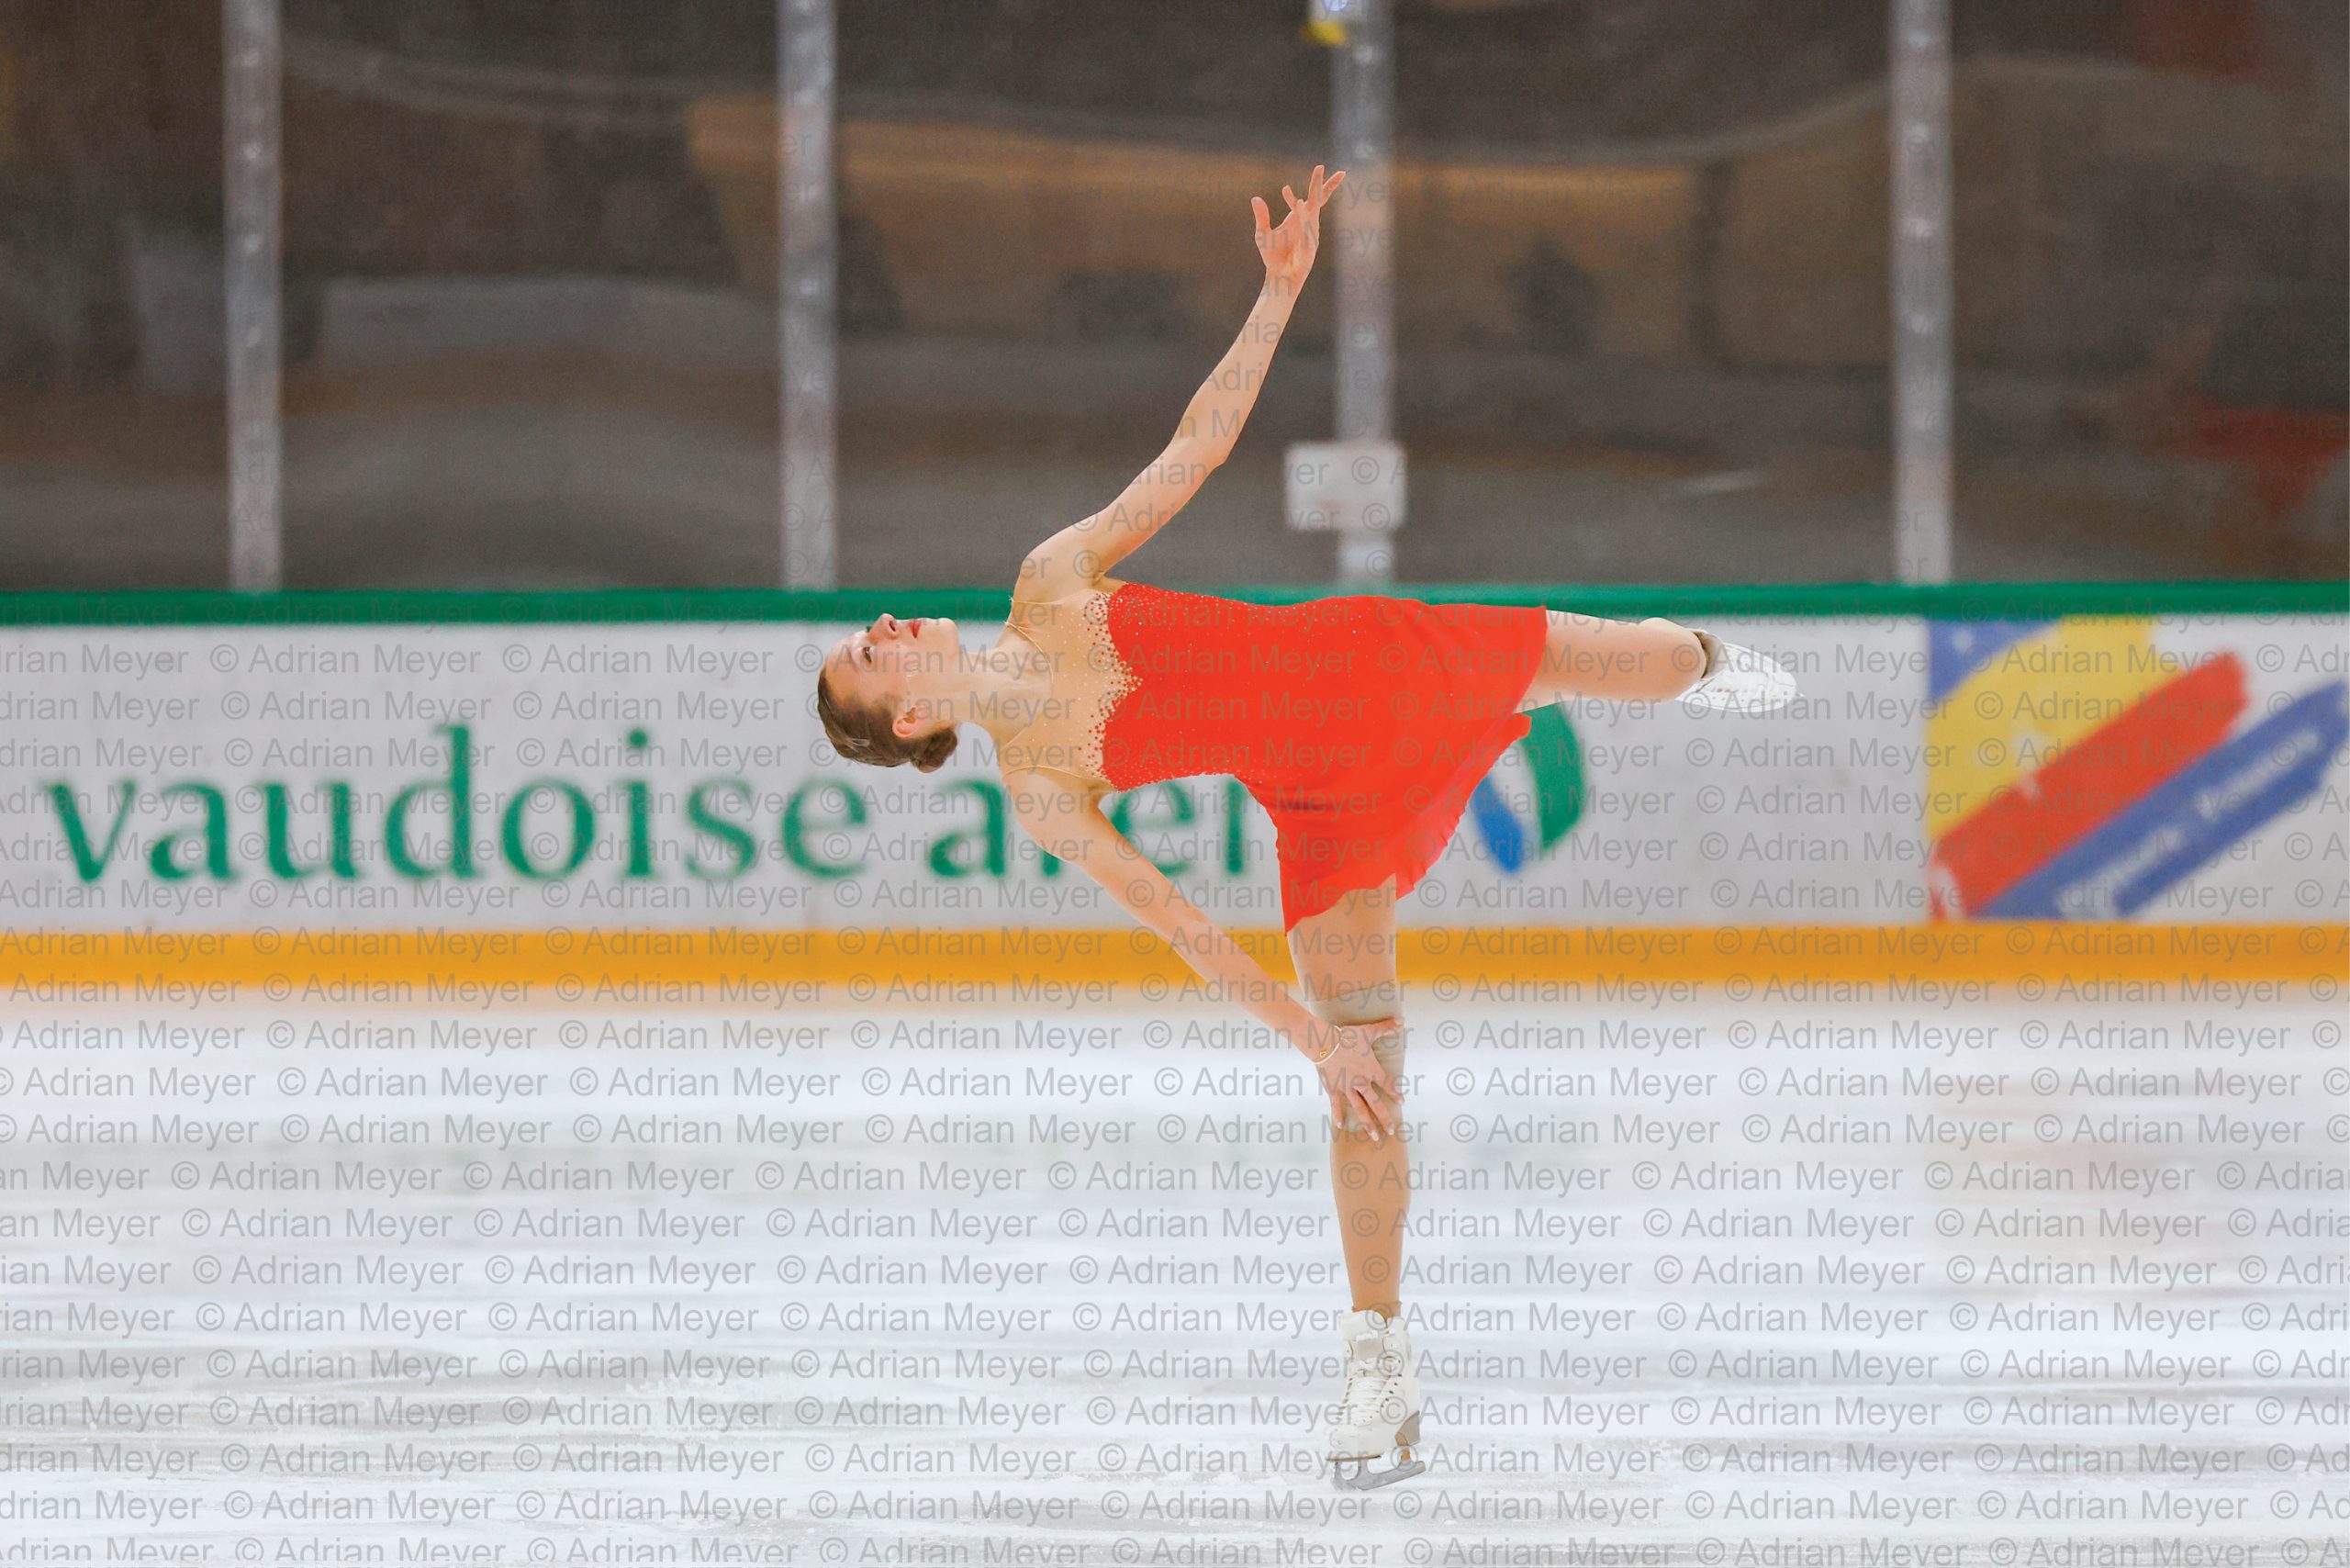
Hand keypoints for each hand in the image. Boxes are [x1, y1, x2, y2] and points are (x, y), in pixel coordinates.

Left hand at [1253, 165, 1343, 294]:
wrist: (1280, 277)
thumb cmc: (1273, 257)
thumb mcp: (1263, 234)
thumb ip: (1261, 216)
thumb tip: (1255, 198)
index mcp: (1298, 218)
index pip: (1308, 199)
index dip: (1301, 191)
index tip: (1284, 188)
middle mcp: (1307, 223)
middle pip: (1318, 200)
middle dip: (1322, 184)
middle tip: (1325, 167)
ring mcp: (1310, 234)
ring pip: (1313, 211)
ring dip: (1314, 195)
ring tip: (1318, 175)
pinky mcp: (1309, 246)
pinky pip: (1307, 229)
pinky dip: (1304, 218)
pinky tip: (1300, 205)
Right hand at [1302, 1017, 1402, 1141]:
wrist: (1324, 1042)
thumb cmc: (1347, 1036)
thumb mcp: (1368, 1031)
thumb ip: (1386, 1027)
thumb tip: (1401, 1021)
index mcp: (1372, 1070)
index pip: (1388, 1085)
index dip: (1395, 1094)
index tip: (1402, 1102)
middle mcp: (1362, 1083)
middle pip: (1376, 1104)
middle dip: (1385, 1118)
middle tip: (1392, 1130)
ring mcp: (1347, 1088)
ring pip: (1360, 1109)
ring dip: (1368, 1123)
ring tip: (1375, 1136)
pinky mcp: (1333, 1089)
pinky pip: (1337, 1105)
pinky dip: (1338, 1115)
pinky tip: (1341, 1126)